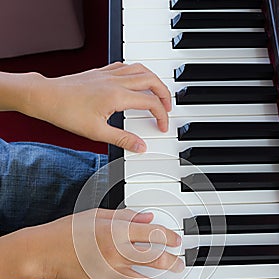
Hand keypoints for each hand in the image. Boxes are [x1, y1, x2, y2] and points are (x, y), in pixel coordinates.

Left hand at [22, 62, 171, 151]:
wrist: (46, 96)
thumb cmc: (66, 112)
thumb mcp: (96, 132)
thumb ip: (122, 139)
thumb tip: (140, 147)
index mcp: (117, 95)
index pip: (150, 102)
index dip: (161, 115)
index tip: (161, 126)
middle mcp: (116, 80)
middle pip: (151, 80)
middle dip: (164, 94)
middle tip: (168, 107)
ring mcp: (108, 73)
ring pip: (141, 69)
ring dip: (154, 80)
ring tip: (157, 93)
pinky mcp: (101, 72)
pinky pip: (126, 66)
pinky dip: (138, 73)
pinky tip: (135, 81)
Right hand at [24, 208, 182, 278]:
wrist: (43, 251)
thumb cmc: (68, 230)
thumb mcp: (97, 215)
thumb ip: (126, 216)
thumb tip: (148, 218)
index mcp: (117, 232)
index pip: (154, 235)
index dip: (170, 238)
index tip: (177, 241)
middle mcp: (117, 254)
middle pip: (156, 260)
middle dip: (173, 263)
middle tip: (179, 264)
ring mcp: (111, 274)